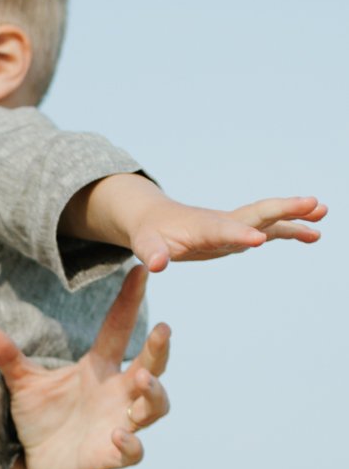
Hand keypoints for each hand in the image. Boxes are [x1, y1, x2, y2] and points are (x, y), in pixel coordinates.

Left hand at [0, 268, 169, 468]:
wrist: (43, 465)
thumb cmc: (42, 419)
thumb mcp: (24, 385)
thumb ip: (9, 359)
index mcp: (99, 368)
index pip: (119, 329)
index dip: (130, 301)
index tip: (140, 269)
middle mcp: (117, 392)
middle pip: (152, 366)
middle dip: (159, 349)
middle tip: (163, 329)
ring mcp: (119, 423)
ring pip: (154, 408)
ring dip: (153, 394)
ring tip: (143, 380)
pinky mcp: (111, 455)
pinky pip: (131, 451)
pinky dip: (129, 445)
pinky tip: (118, 435)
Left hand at [130, 190, 324, 272]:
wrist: (154, 218)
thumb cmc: (149, 232)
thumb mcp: (145, 243)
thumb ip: (152, 252)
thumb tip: (157, 265)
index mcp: (201, 228)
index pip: (224, 230)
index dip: (240, 235)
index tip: (259, 240)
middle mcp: (223, 223)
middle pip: (257, 213)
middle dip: (283, 209)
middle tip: (313, 203)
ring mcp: (234, 226)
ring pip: (269, 219)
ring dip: (295, 218)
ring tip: (323, 216)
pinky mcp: (238, 233)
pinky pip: (268, 229)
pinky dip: (290, 229)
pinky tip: (312, 234)